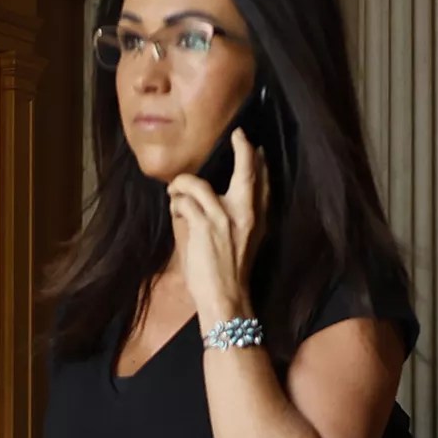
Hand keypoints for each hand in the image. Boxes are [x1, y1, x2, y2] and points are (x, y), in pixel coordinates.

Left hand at [166, 129, 265, 331]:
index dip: (259, 161)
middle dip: (242, 150)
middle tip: (237, 137)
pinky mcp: (203, 226)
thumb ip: (233, 218)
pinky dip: (175, 205)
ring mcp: (223, 218)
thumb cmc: (229, 276)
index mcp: (257, 220)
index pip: (263, 183)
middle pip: (246, 171)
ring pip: (197, 184)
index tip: (253, 146)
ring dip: (181, 186)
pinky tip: (175, 212)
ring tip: (175, 193)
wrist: (226, 300)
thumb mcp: (242, 244)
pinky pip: (183, 202)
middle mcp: (244, 215)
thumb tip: (210, 196)